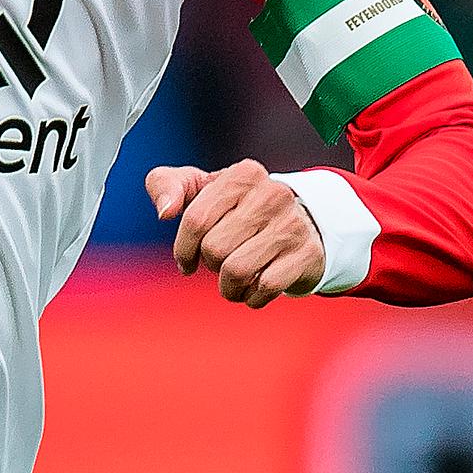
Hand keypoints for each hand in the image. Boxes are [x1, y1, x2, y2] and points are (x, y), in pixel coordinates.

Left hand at [145, 160, 325, 309]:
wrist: (299, 223)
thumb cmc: (237, 209)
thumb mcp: (200, 190)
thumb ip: (166, 185)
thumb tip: (165, 211)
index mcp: (243, 175)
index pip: (196, 220)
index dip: (183, 249)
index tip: (186, 260)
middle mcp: (272, 193)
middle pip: (215, 249)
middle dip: (210, 265)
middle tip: (221, 262)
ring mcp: (292, 224)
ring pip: (237, 271)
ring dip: (228, 287)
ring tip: (234, 281)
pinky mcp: (307, 253)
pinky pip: (265, 288)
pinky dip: (252, 298)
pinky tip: (254, 289)